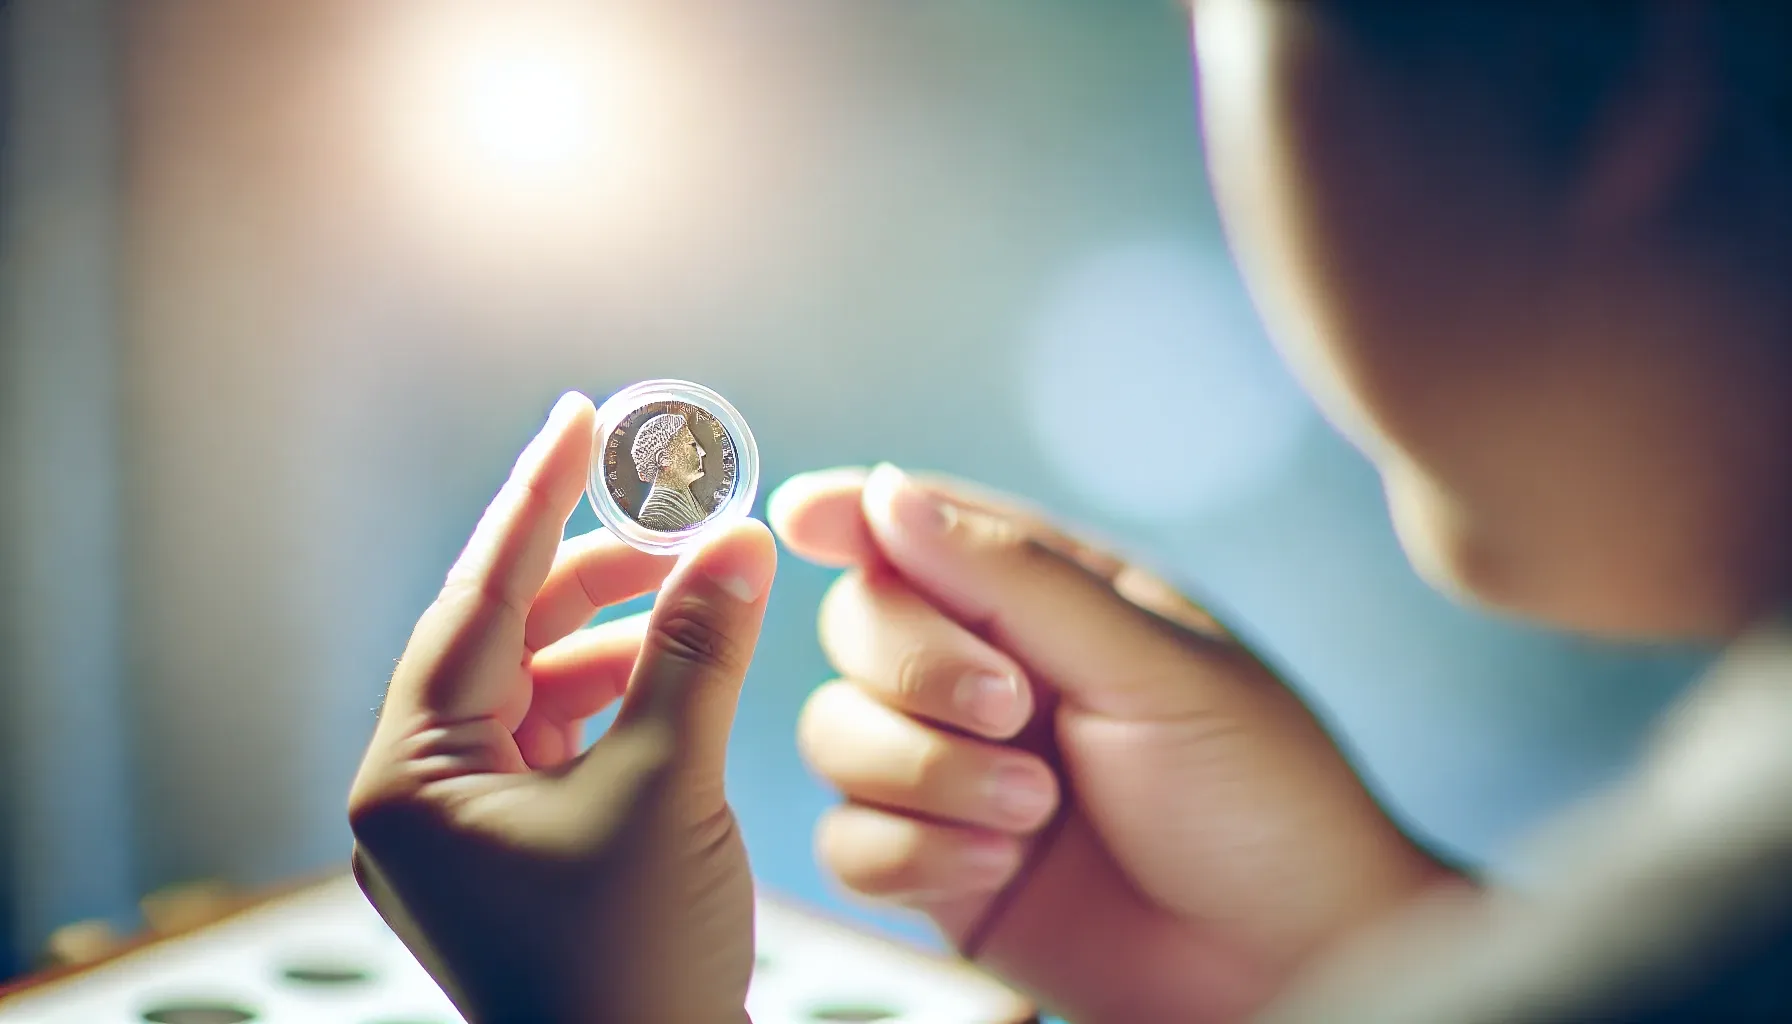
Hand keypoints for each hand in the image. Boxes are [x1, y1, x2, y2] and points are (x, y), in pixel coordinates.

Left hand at [348, 392, 775, 1023]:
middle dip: (594, 575)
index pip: (475, 603)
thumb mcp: (670, 789)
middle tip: (676, 518)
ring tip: (699, 599)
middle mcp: (418, 801)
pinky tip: (681, 675)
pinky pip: (559, 742)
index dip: (536, 501)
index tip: (579, 418)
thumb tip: (736, 541)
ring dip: (618, 637)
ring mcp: (464, 834)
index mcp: (411, 781)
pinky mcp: (516, 858)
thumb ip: (697, 652)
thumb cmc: (636, 977)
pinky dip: (620, 698)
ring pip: (536, 689)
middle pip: (502, 641)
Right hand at [770, 464, 1454, 1021]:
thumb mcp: (1153, 665)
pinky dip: (909, 852)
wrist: (1287, 960)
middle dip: (917, 668)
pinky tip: (998, 866)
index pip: (927, 531)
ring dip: (924, 770)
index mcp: (1053, 601)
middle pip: (861, 625)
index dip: (855, 516)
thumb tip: (889, 495)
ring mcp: (955, 770)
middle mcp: (991, 674)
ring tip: (1035, 809)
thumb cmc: (1256, 794)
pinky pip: (848, 840)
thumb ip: (1016, 580)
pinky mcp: (936, 867)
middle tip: (1013, 711)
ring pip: (836, 732)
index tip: (801, 520)